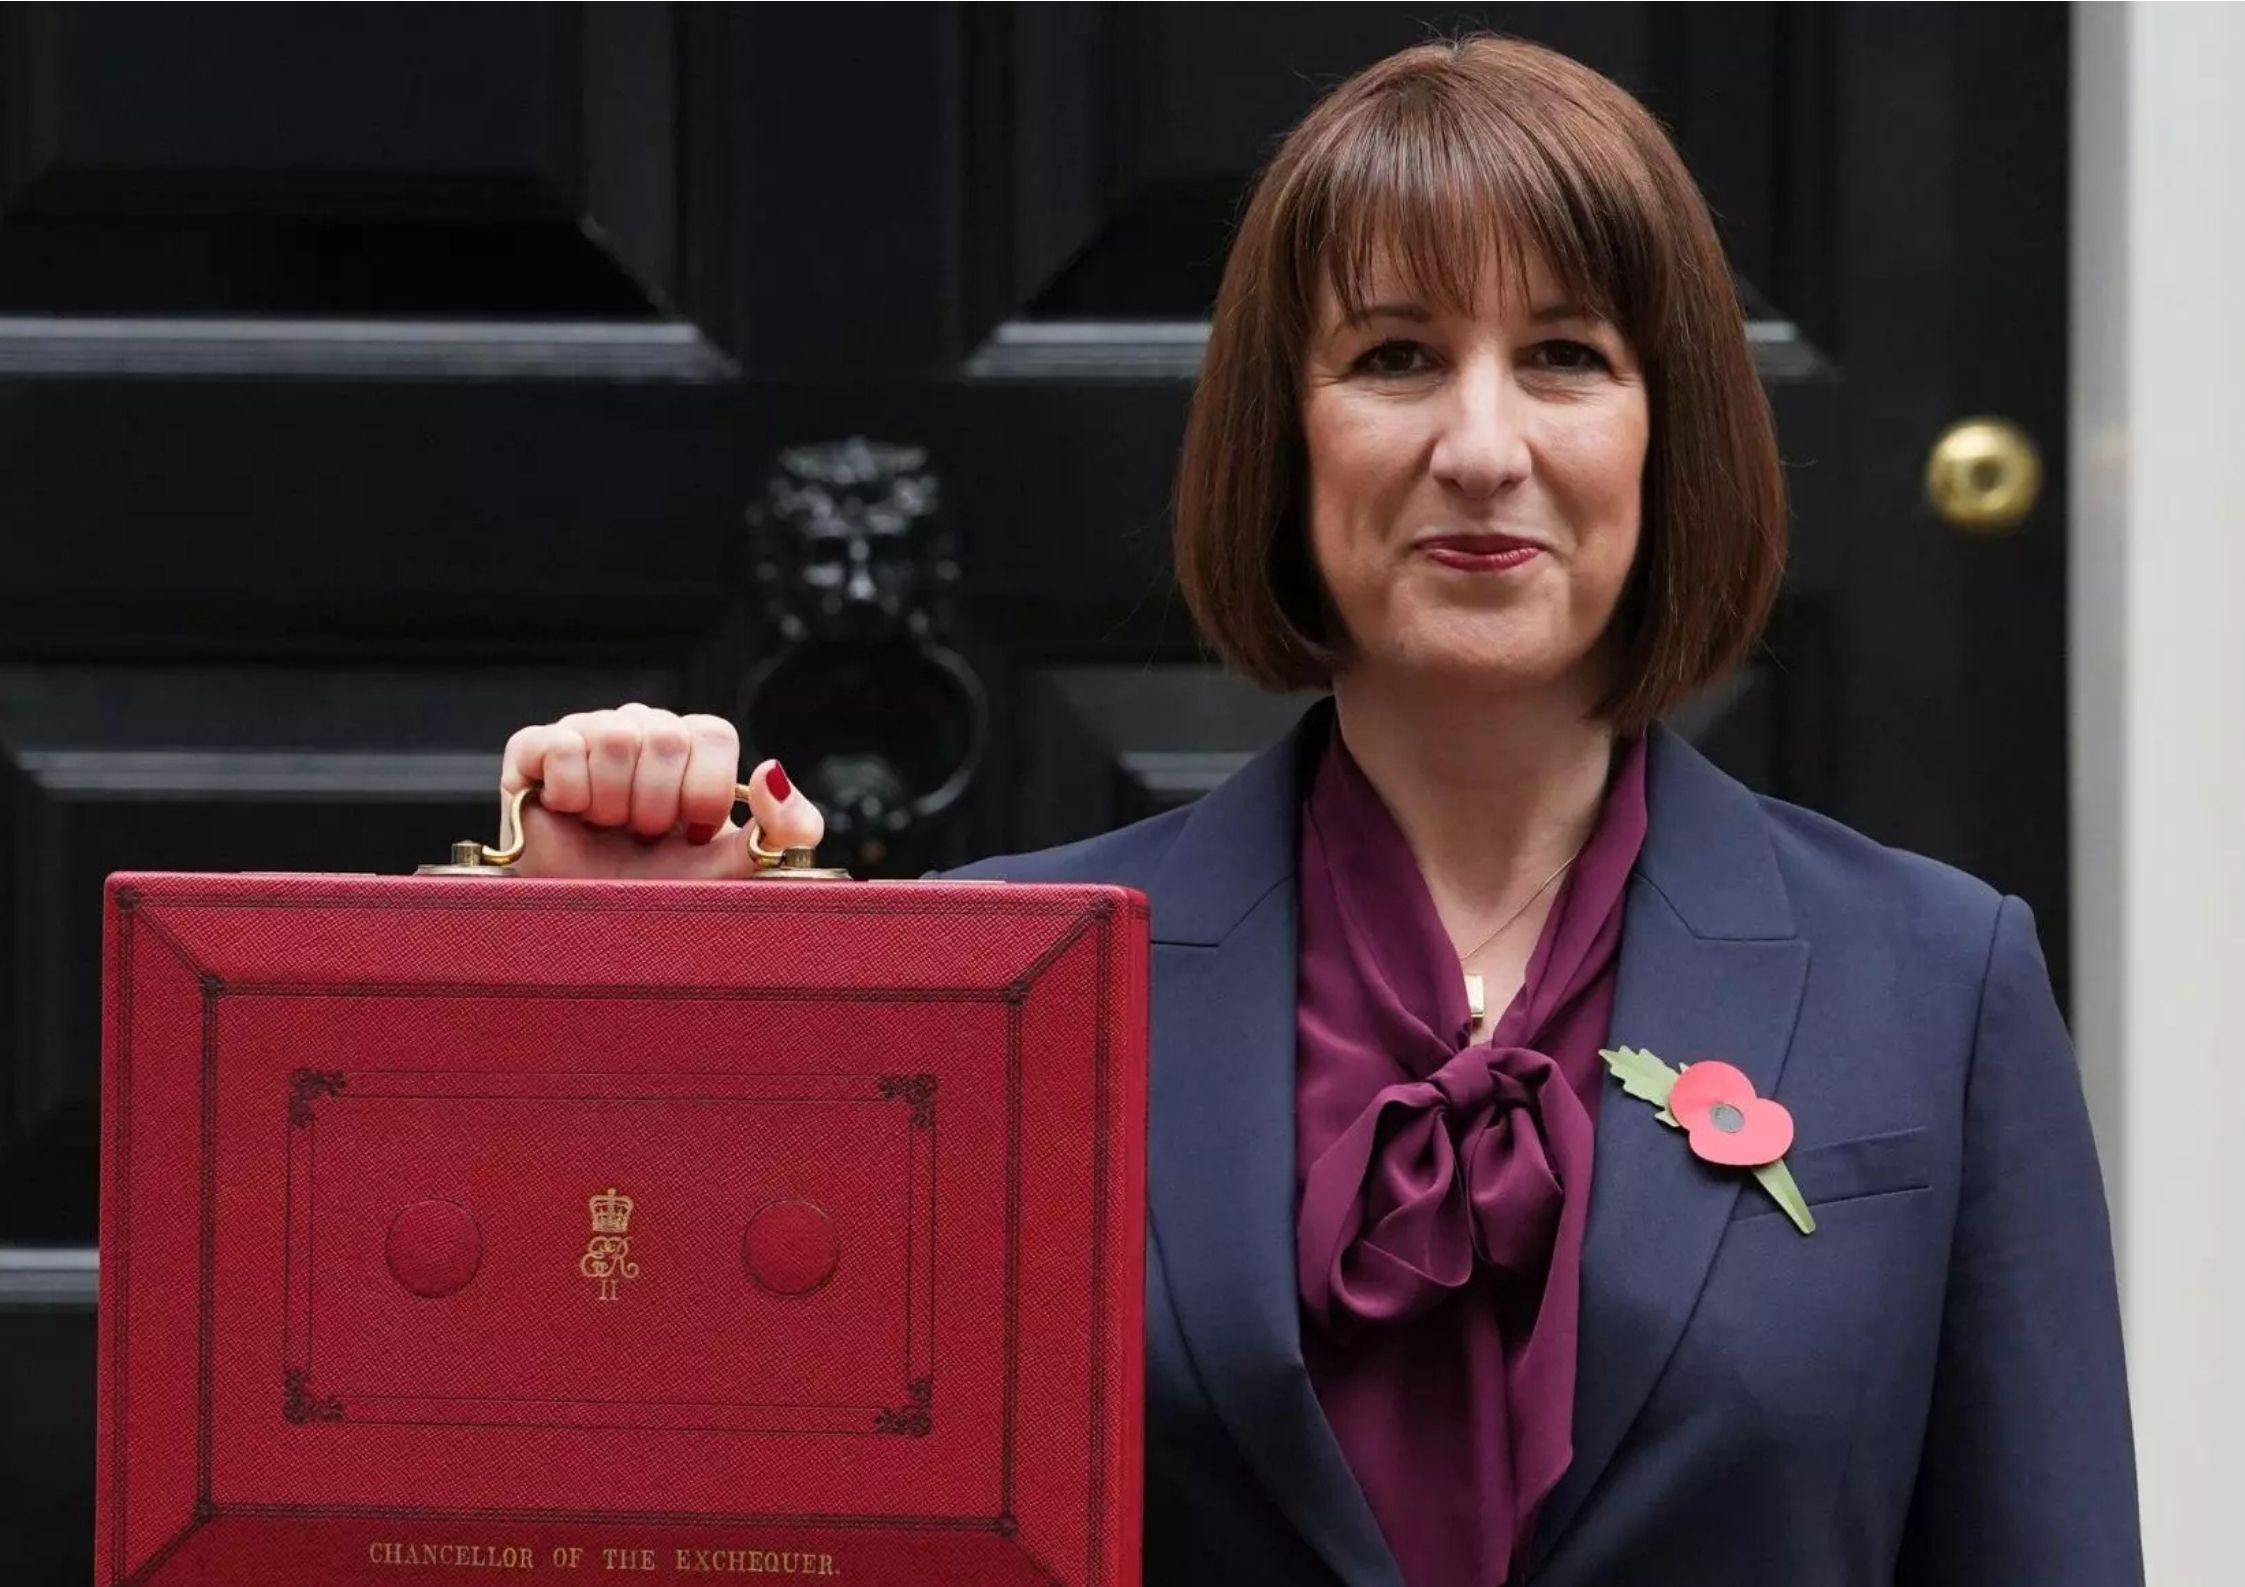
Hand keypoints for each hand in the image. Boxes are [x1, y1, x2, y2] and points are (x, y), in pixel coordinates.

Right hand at [497, 704, 824, 878]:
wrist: (591, 929)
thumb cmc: (662, 893)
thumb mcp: (738, 867)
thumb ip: (785, 826)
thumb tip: (774, 771)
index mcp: (692, 747)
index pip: (712, 734)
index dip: (703, 792)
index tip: (689, 833)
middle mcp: (642, 729)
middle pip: (665, 736)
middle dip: (658, 806)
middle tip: (643, 837)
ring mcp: (587, 733)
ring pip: (615, 739)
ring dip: (613, 804)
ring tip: (608, 830)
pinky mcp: (533, 749)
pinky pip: (560, 746)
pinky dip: (569, 793)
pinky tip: (571, 815)